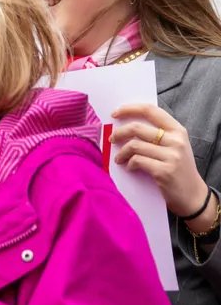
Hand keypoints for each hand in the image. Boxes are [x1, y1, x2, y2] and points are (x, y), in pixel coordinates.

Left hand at [111, 103, 210, 227]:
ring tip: (119, 159)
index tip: (114, 114)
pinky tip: (130, 168)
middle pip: (137, 128)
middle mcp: (176, 140)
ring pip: (134, 145)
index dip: (130, 109)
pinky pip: (137, 161)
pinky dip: (129, 164)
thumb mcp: (174, 147)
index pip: (151, 110)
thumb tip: (126, 126)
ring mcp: (171, 156)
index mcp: (178, 130)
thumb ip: (157, 135)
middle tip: (111, 139)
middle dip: (119, 133)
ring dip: (121, 153)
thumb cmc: (178, 169)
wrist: (192, 195)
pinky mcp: (164, 171)